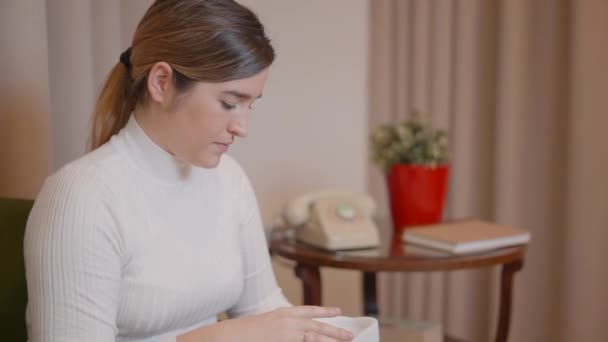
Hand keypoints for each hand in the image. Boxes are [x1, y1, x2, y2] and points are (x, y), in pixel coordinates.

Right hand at [178, 306, 354, 341]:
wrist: (227, 336)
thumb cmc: (241, 333)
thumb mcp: (264, 325)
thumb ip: (279, 328)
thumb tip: (290, 334)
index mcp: (281, 314)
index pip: (308, 311)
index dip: (324, 311)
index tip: (337, 311)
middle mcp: (287, 321)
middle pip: (317, 325)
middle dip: (335, 330)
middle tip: (350, 334)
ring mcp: (287, 333)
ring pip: (315, 336)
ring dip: (331, 340)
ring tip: (347, 341)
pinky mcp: (286, 341)